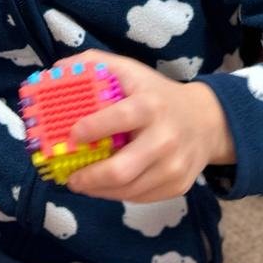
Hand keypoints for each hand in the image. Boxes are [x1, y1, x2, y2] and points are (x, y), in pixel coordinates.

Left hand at [64, 49, 234, 203]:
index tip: (72, 136)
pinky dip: (117, 195)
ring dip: (99, 190)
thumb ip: (94, 64)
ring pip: (128, 190)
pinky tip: (104, 187)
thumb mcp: (130, 71)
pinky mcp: (178, 186)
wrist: (206, 121)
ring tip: (81, 183)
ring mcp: (174, 166)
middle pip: (122, 169)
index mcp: (150, 106)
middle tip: (70, 177)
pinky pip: (141, 197)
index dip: (93, 128)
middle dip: (89, 177)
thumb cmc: (156, 94)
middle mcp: (165, 138)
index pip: (120, 118)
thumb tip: (55, 70)